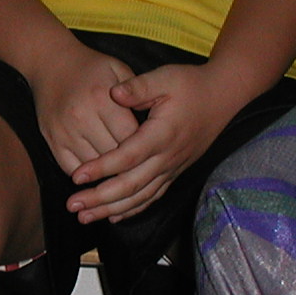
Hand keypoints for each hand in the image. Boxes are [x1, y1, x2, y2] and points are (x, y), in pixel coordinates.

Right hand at [26, 43, 139, 178]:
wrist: (51, 63)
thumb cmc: (91, 68)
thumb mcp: (118, 69)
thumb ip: (137, 92)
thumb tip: (154, 120)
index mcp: (102, 98)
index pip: (130, 137)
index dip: (143, 146)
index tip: (152, 150)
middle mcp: (81, 117)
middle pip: (113, 154)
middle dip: (128, 161)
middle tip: (141, 164)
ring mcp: (64, 131)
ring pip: (93, 166)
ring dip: (108, 171)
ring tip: (122, 170)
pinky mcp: (52, 140)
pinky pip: (71, 168)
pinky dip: (86, 174)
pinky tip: (98, 171)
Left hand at [67, 63, 240, 224]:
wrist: (222, 96)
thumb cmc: (191, 85)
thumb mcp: (165, 77)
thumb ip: (138, 87)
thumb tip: (114, 93)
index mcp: (162, 134)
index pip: (127, 156)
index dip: (101, 168)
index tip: (77, 176)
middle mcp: (167, 157)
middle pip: (131, 185)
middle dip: (100, 198)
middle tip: (73, 205)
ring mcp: (172, 168)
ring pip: (140, 197)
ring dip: (111, 210)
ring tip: (85, 217)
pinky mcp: (174, 172)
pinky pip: (152, 197)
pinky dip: (132, 209)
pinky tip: (112, 217)